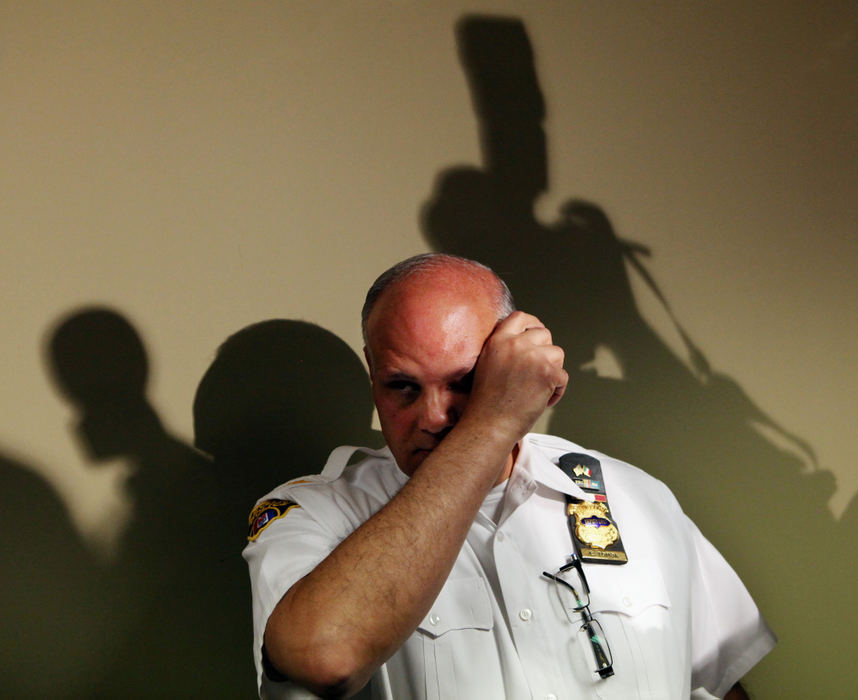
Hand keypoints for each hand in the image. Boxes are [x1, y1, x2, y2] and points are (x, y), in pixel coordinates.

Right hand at [464, 311, 567, 439]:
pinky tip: (542, 399)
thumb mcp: (487, 364)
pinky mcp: (548, 373)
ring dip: (553, 370)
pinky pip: (563, 376)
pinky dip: (557, 390)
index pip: (520, 317)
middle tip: (537, 371)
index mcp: (497, 340)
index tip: (536, 333)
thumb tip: (528, 342)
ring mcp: (533, 357)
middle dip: (545, 352)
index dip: (532, 324)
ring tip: (538, 388)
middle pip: (544, 334)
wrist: (490, 424)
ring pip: (557, 353)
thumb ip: (505, 349)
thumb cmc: (487, 402)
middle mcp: (515, 344)